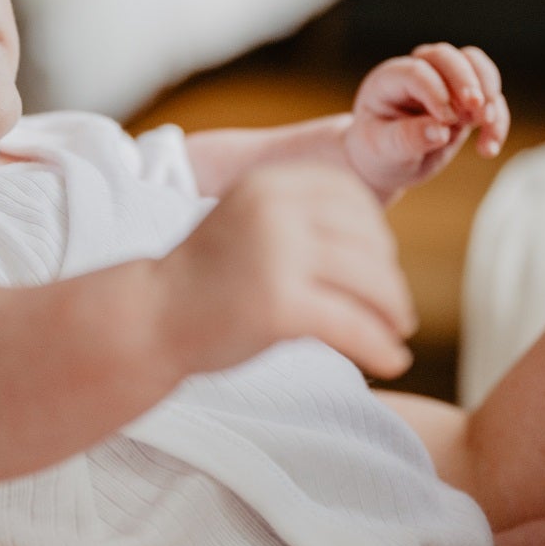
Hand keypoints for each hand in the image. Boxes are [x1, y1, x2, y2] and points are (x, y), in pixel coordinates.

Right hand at [163, 161, 417, 380]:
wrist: (148, 318)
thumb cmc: (203, 278)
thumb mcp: (251, 224)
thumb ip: (301, 220)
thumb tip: (379, 250)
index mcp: (269, 183)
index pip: (350, 196)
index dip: (376, 232)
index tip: (381, 263)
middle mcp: (275, 209)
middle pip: (365, 240)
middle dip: (388, 278)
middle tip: (395, 310)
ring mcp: (277, 255)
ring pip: (368, 280)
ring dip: (391, 311)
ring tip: (396, 333)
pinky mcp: (279, 305)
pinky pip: (351, 325)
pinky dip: (378, 346)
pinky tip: (392, 362)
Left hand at [344, 43, 509, 200]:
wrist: (386, 163)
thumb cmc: (377, 151)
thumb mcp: (383, 150)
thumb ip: (408, 138)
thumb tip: (440, 131)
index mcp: (389, 80)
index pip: (416, 71)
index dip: (435, 91)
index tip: (446, 120)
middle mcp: (419, 73)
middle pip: (447, 57)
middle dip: (466, 79)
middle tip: (477, 107)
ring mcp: (445, 83)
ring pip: (475, 66)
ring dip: (489, 94)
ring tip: (487, 124)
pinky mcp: (465, 102)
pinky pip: (490, 99)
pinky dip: (496, 120)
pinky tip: (488, 149)